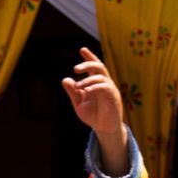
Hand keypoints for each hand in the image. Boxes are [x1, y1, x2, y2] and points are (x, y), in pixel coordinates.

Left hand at [62, 47, 127, 175]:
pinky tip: (86, 91)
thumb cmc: (93, 115)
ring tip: (78, 86)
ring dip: (88, 79)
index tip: (82, 49)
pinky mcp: (113, 97)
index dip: (89, 56)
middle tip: (76, 68)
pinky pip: (104, 87)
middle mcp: (104, 83)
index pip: (94, 66)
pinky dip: (94, 87)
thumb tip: (65, 79)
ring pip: (101, 76)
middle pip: (99, 66)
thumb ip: (73, 92)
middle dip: (88, 63)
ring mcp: (110, 89)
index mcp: (96, 82)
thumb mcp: (79, 103)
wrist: (103, 129)